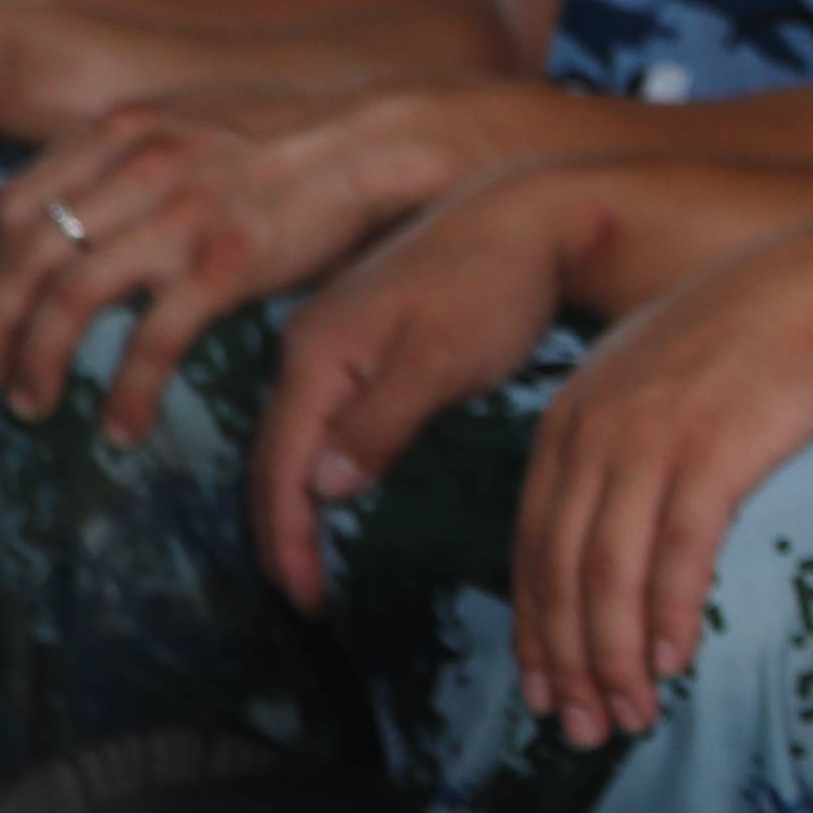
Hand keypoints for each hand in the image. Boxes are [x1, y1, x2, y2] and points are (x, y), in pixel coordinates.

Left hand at [0, 95, 435, 445]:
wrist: (382, 139)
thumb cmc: (296, 138)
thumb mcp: (195, 118)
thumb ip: (135, 155)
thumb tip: (90, 208)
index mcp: (124, 129)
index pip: (16, 207)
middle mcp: (139, 166)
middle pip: (26, 257)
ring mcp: (182, 214)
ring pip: (70, 298)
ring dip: (38, 361)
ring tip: (34, 406)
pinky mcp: (227, 262)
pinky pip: (153, 339)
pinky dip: (126, 390)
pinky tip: (123, 426)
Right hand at [252, 167, 591, 610]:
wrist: (535, 214)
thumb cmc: (495, 285)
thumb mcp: (440, 361)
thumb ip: (377, 425)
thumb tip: (322, 489)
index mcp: (315, 352)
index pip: (279, 465)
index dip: (288, 538)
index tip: (306, 599)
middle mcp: (308, 343)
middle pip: (277, 453)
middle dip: (285, 530)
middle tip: (306, 597)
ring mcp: (333, 335)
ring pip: (299, 433)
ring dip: (300, 499)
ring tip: (313, 560)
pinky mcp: (365, 334)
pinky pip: (327, 411)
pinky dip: (323, 460)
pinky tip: (341, 489)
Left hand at [509, 242, 812, 748]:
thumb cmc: (752, 341)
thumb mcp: (654, 381)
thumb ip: (613, 445)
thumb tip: (602, 527)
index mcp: (568, 418)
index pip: (532, 547)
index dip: (536, 630)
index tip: (546, 690)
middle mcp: (593, 431)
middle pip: (561, 572)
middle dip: (567, 663)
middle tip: (584, 727)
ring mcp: (648, 440)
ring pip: (608, 576)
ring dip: (614, 658)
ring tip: (631, 713)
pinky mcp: (710, 451)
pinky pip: (676, 554)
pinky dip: (667, 615)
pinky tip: (674, 659)